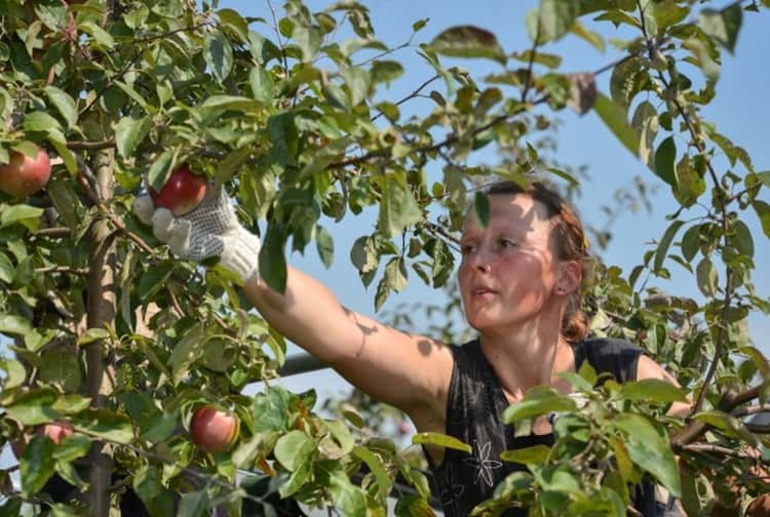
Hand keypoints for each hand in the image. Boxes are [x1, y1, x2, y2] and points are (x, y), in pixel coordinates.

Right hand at [133, 186, 260, 281]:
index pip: (150, 194)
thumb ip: (202, 174)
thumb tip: (194, 152)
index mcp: (167, 203)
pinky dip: (180, 235)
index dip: (147, 186)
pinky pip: (179, 244)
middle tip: (145, 201)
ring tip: (163, 214)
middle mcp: (165, 220)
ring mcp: (173, 237)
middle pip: (146, 215)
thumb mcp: (212, 188)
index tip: (147, 176)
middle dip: (142, 208)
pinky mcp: (185, 250)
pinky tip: (184, 226)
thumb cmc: (219, 208)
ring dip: (160, 222)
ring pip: (160, 231)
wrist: (233, 234)